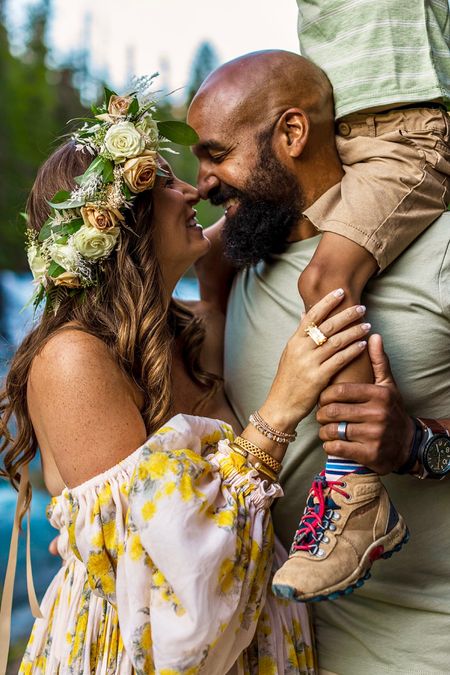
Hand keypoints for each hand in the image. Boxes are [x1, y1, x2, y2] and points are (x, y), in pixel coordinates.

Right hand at [260, 289, 369, 431]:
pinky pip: (339, 360)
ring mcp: (309, 363)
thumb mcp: (290, 354)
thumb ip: (300, 335)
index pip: (312, 315)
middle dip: (346, 315)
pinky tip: (363, 344)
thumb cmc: (288, 380)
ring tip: (367, 325)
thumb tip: (304, 314)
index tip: (341, 291)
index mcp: (294, 341)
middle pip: (327, 326)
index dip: (327, 302)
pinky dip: (352, 350)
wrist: (281, 405)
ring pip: (336, 341)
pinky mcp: (317, 377)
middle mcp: (301, 349)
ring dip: (354, 331)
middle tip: (361, 308)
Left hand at [317, 334, 414, 473]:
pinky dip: (329, 446)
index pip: (340, 391)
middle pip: (333, 411)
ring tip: (324, 428)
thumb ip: (378, 362)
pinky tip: (331, 442)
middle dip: (321, 414)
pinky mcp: (369, 454)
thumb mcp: (388, 386)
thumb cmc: (391, 410)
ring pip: (333, 430)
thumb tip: (373, 336)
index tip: (322, 398)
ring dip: (323, 431)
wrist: (406, 444)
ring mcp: (374, 435)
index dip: (325, 395)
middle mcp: (377, 414)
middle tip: (320, 414)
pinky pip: (337, 448)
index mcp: (378, 395)